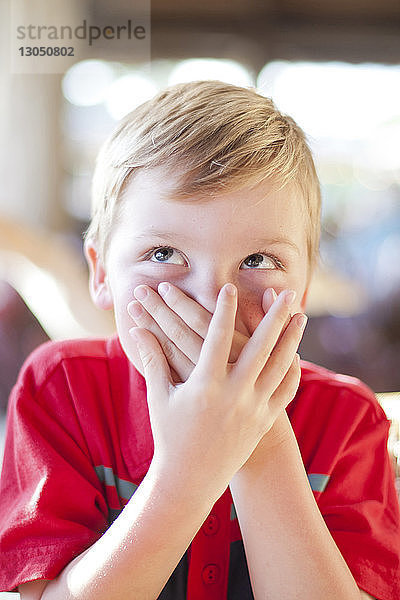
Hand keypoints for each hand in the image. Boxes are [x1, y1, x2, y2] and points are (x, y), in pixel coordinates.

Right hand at [129, 285, 305, 499]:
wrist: (190, 480)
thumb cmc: (170, 436)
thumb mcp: (159, 397)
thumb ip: (152, 360)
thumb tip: (136, 330)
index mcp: (205, 387)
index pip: (215, 339)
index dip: (223, 311)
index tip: (230, 287)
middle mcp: (234, 395)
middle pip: (260, 348)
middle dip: (274, 317)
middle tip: (285, 293)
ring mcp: (253, 409)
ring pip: (279, 366)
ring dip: (291, 338)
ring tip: (300, 315)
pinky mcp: (264, 421)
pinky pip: (285, 391)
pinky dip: (292, 370)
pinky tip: (295, 354)